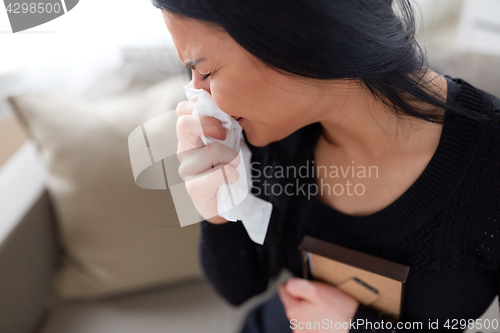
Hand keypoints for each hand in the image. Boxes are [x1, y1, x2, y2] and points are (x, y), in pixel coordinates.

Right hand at [175, 100, 240, 223]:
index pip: (183, 109)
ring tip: (234, 164)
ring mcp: (186, 169)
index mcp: (190, 135)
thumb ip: (223, 122)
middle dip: (209, 125)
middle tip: (225, 135)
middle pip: (184, 124)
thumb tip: (229, 102)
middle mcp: (184, 150)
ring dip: (231, 156)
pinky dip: (232, 174)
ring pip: (210, 150)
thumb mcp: (227, 140)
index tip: (222, 117)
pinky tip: (233, 178)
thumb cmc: (226, 166)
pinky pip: (218, 173)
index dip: (202, 107)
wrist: (225, 202)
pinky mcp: (194, 188)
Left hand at [278, 277, 358, 332]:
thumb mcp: (317, 290)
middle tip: (322, 300)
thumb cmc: (340, 312)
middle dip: (305, 299)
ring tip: (327, 311)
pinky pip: (310, 325)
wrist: (355, 330)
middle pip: (294, 303)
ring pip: (303, 314)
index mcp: (294, 311)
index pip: (284, 290)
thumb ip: (297, 285)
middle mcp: (295, 326)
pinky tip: (328, 320)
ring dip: (312, 310)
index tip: (308, 287)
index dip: (296, 284)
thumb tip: (287, 285)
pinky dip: (317, 320)